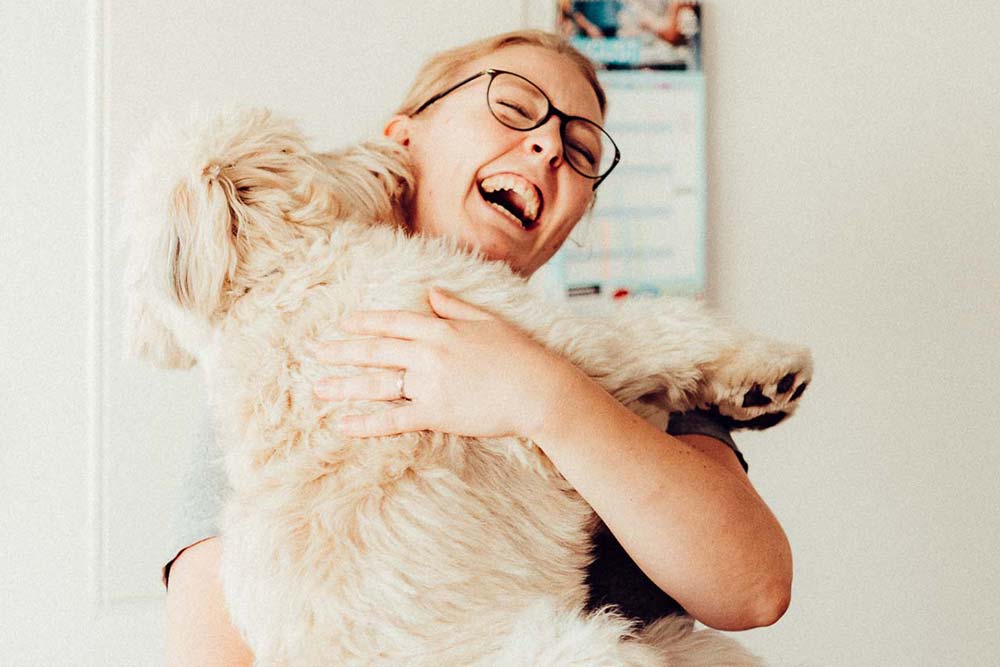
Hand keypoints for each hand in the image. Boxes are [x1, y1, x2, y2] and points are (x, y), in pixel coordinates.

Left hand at [312, 287, 571, 438]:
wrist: (539, 390)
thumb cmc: (520, 354)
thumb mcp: (488, 321)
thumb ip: (455, 308)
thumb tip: (431, 292)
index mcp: (441, 329)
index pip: (392, 322)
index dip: (364, 322)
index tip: (342, 324)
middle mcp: (429, 354)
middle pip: (375, 350)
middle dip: (341, 351)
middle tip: (312, 352)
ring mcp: (429, 385)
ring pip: (377, 384)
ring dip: (344, 385)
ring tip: (318, 388)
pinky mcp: (435, 414)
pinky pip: (393, 420)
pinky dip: (366, 423)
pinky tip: (343, 424)